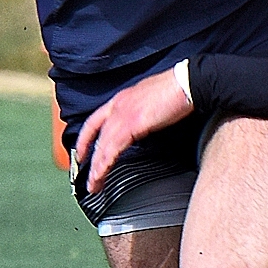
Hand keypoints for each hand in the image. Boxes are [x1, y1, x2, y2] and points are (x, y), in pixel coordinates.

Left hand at [71, 66, 193, 191]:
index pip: (94, 121)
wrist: (186, 83)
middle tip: (88, 178)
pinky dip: (105, 163)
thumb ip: (139, 114)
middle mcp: (117, 106)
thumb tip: (139, 127)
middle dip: (88, 158)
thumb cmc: (176, 90)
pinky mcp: (132, 124)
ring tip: (94, 185)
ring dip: (96, 168)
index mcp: (120, 99)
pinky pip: (112, 148)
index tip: (81, 154)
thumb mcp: (149, 101)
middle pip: (95, 136)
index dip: (85, 139)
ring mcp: (123, 114)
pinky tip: (102, 174)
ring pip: (102, 145)